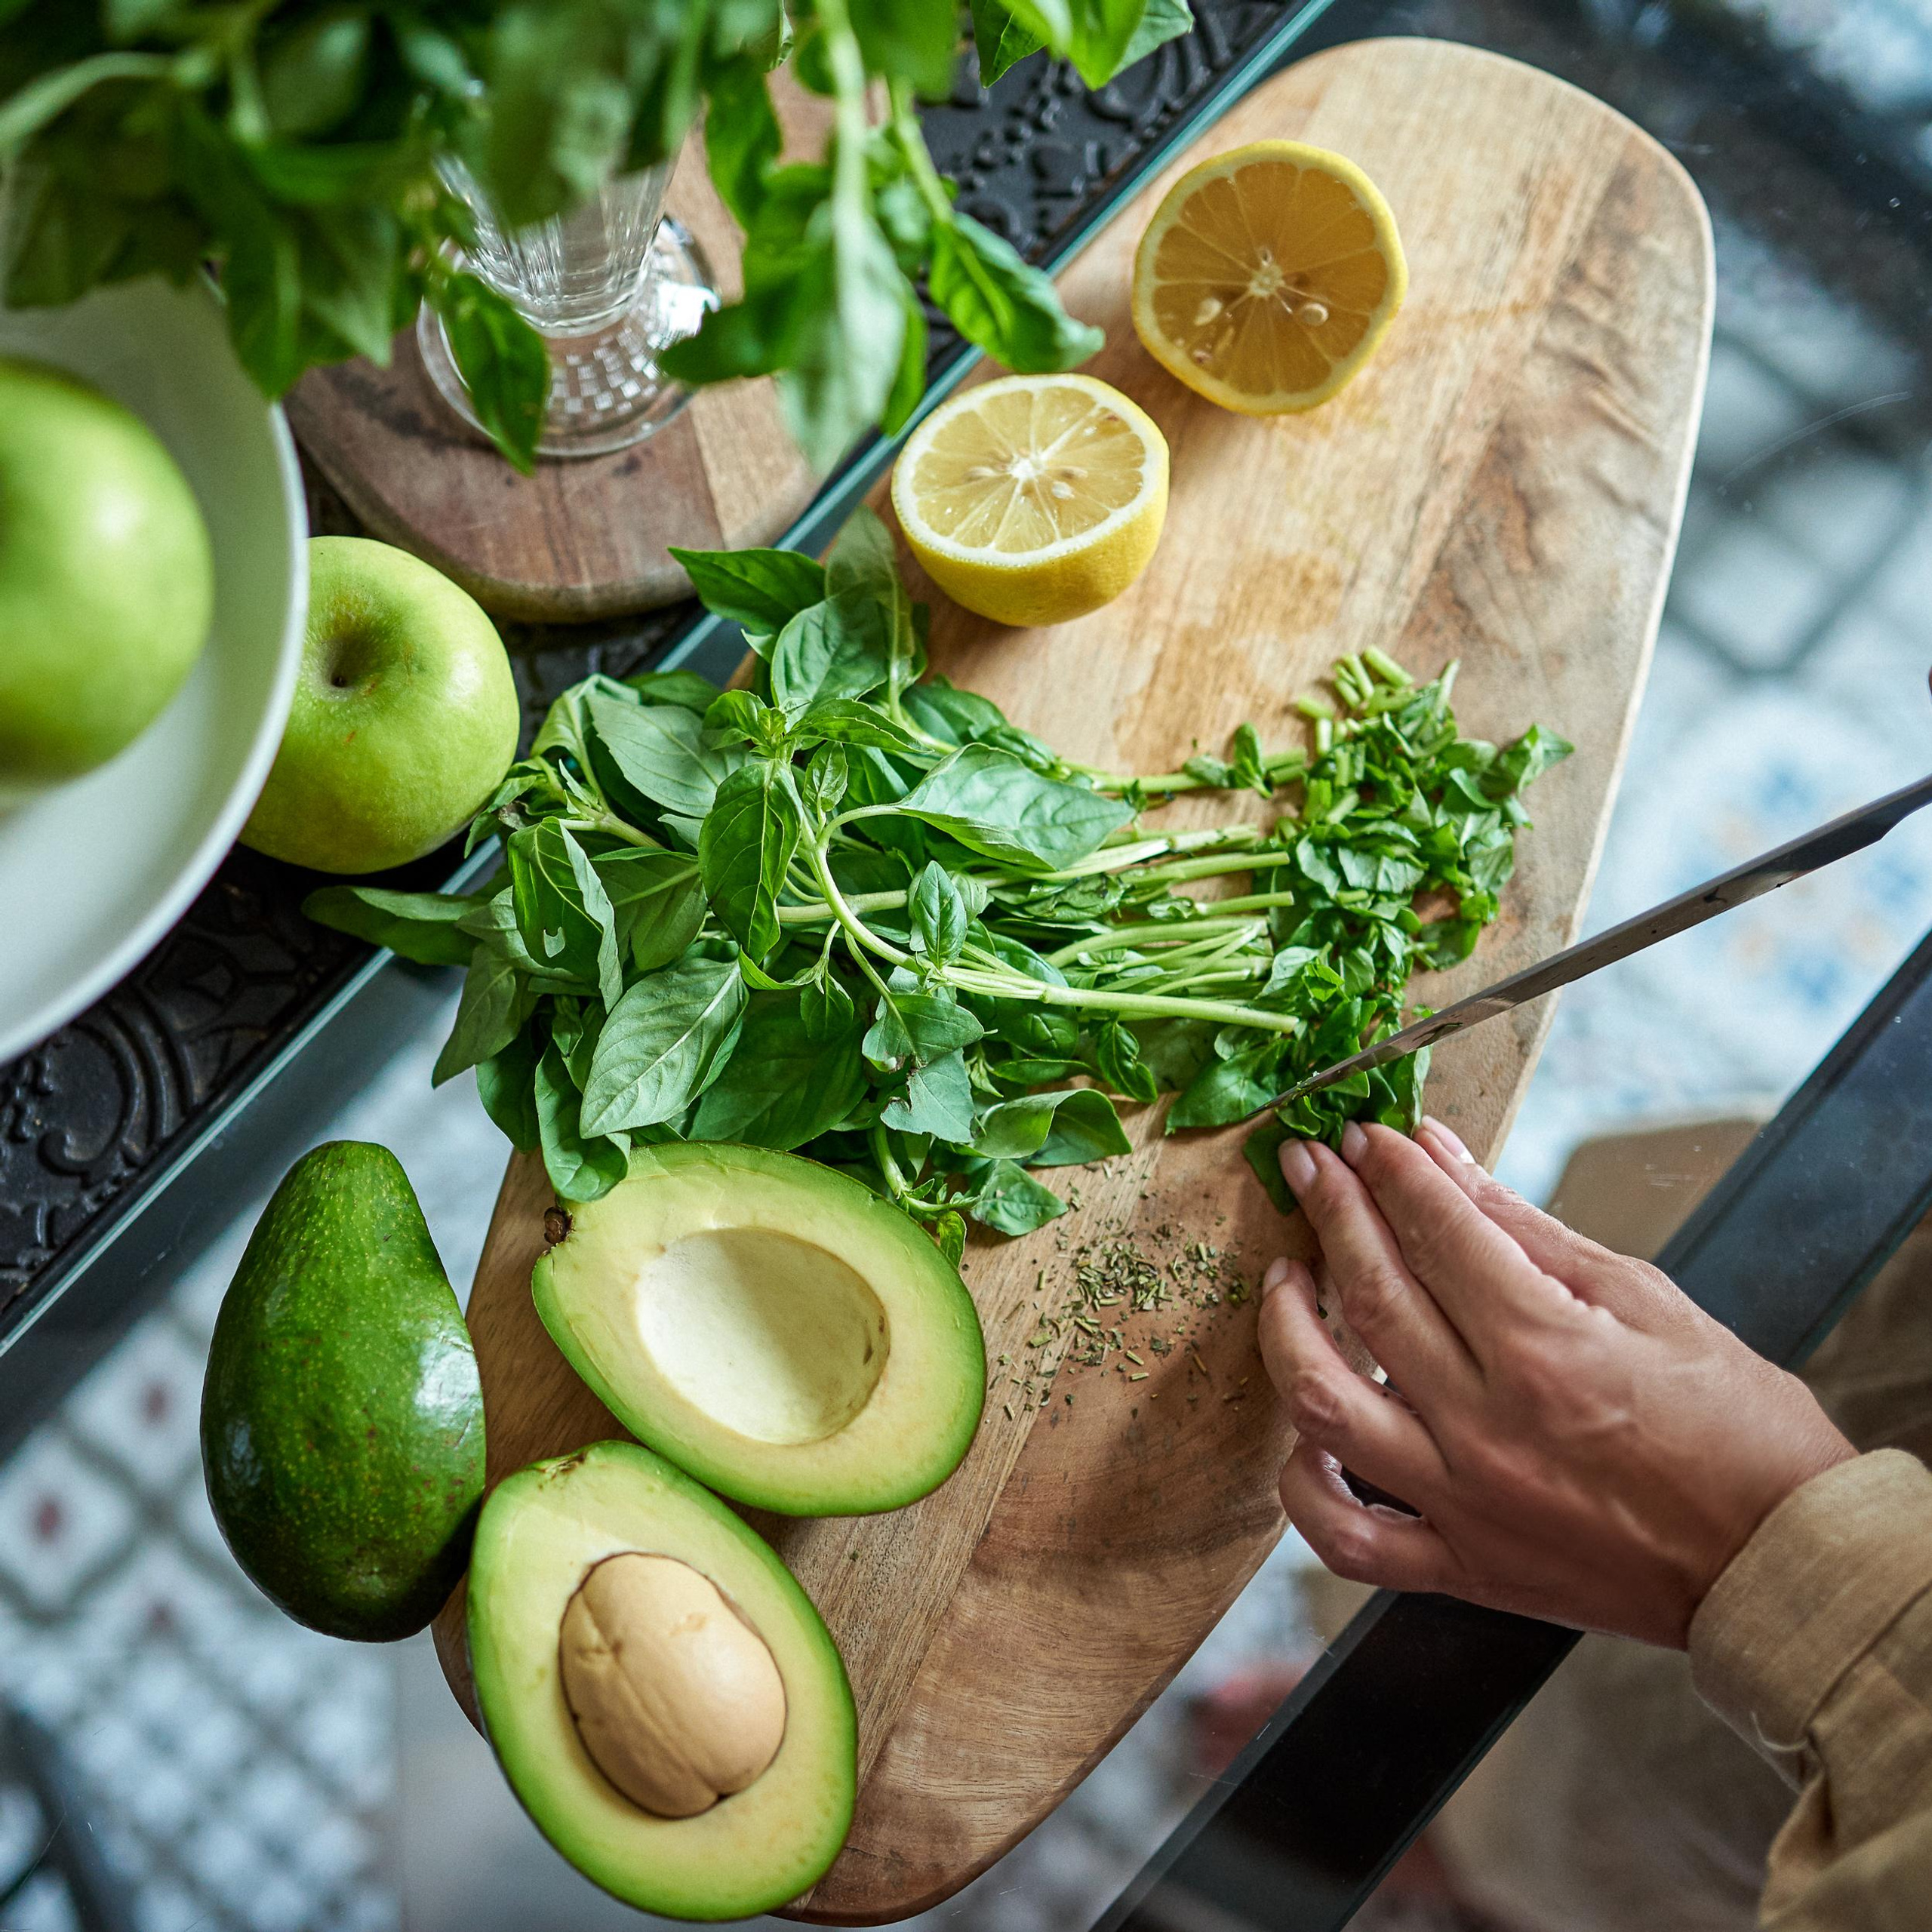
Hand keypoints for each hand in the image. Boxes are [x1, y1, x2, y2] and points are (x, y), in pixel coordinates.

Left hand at [1260, 1119, 1855, 1647]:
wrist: (1784, 1566)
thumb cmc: (1736, 1429)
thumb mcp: (1644, 1298)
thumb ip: (1525, 1227)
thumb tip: (1443, 1157)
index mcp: (1545, 1350)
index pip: (1435, 1232)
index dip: (1391, 1171)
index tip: (1366, 1135)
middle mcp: (1488, 1427)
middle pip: (1370, 1297)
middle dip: (1331, 1211)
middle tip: (1308, 1164)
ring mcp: (1464, 1504)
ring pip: (1324, 1406)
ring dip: (1285, 1328)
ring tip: (1283, 1278)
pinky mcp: (1461, 1569)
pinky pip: (1345, 1536)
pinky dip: (1303, 1483)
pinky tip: (1302, 1429)